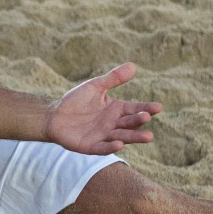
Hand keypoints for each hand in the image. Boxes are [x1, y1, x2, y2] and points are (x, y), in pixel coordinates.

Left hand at [43, 62, 160, 155]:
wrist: (54, 115)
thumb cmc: (76, 101)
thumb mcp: (95, 86)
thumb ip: (113, 78)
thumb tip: (134, 66)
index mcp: (116, 110)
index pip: (134, 109)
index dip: (146, 108)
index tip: (158, 107)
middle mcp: (113, 124)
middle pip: (130, 123)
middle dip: (139, 121)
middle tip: (147, 117)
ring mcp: (103, 136)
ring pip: (122, 137)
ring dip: (134, 137)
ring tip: (148, 137)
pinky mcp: (90, 147)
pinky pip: (103, 148)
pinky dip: (111, 147)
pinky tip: (119, 144)